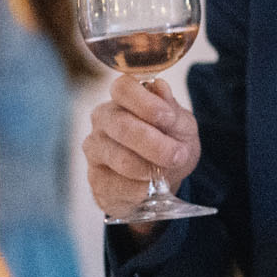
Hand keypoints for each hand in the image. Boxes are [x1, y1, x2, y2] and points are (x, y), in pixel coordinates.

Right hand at [82, 74, 199, 219]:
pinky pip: (119, 185)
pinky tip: (149, 186)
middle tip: (178, 155)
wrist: (162, 182)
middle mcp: (103, 119)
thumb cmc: (170, 144)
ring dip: (151, 169)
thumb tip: (160, 87)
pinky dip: (142, 189)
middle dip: (155, 144)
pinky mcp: (95, 179)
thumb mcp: (182, 127)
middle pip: (122, 125)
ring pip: (121, 159)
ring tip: (166, 172)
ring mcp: (94, 148)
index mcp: (123, 99)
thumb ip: (172, 110)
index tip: (167, 117)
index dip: (146, 103)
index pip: (123, 88)